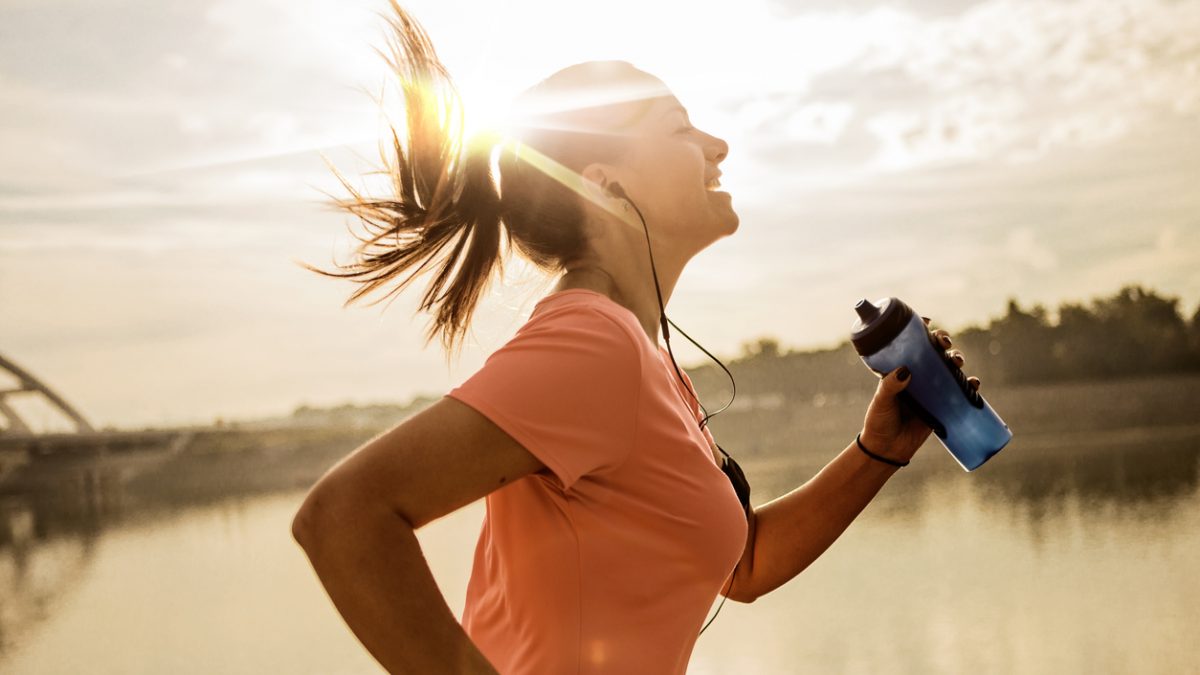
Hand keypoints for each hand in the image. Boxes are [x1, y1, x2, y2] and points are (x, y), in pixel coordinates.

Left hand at [859, 317, 981, 463]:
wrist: (887, 450)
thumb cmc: (879, 422)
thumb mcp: (881, 401)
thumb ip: (890, 386)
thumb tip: (905, 371)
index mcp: (899, 369)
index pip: (911, 344)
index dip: (921, 330)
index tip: (927, 321)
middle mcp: (917, 375)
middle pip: (934, 350)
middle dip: (943, 341)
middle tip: (944, 342)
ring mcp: (931, 389)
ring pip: (949, 367)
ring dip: (957, 359)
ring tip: (957, 362)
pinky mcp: (943, 405)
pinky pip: (960, 391)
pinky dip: (970, 385)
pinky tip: (973, 383)